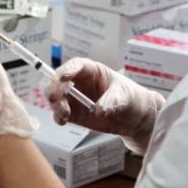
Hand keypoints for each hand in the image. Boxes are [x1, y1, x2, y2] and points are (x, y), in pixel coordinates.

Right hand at [44, 57, 164, 153]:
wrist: (134, 118)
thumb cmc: (131, 98)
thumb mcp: (125, 96)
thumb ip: (111, 101)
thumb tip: (98, 110)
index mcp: (92, 71)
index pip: (76, 66)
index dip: (67, 70)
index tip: (62, 77)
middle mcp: (79, 83)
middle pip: (59, 82)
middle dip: (54, 88)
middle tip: (54, 97)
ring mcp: (74, 99)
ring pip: (56, 98)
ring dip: (55, 105)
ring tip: (65, 114)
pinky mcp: (73, 114)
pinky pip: (59, 114)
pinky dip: (58, 117)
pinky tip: (63, 121)